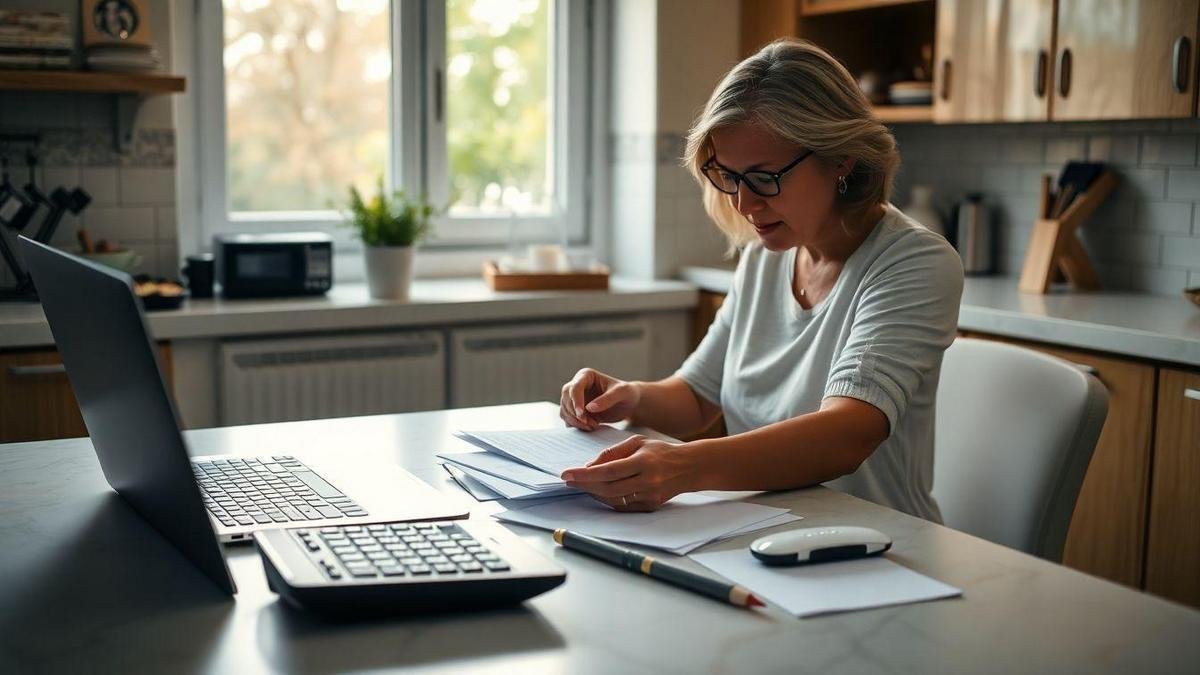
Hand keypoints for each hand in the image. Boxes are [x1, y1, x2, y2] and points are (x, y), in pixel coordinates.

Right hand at [559, 368, 640, 430]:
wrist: (628, 403)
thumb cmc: (626, 393)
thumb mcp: (621, 393)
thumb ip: (607, 399)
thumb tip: (589, 408)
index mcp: (586, 375)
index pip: (575, 387)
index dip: (576, 402)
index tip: (582, 415)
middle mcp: (577, 385)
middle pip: (566, 399)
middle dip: (576, 414)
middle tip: (591, 424)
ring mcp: (574, 398)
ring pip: (565, 410)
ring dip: (576, 421)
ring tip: (594, 425)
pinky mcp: (575, 410)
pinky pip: (567, 418)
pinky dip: (575, 425)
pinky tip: (590, 426)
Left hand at [559, 435, 695, 511]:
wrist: (689, 467)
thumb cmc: (660, 452)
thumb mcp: (637, 442)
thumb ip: (612, 452)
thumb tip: (589, 465)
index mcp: (643, 461)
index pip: (608, 470)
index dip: (584, 474)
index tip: (566, 474)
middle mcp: (647, 481)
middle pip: (608, 487)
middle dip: (584, 485)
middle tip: (569, 480)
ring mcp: (649, 496)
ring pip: (613, 499)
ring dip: (594, 492)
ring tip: (582, 484)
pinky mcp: (650, 505)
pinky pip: (622, 505)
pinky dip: (607, 499)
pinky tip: (598, 491)